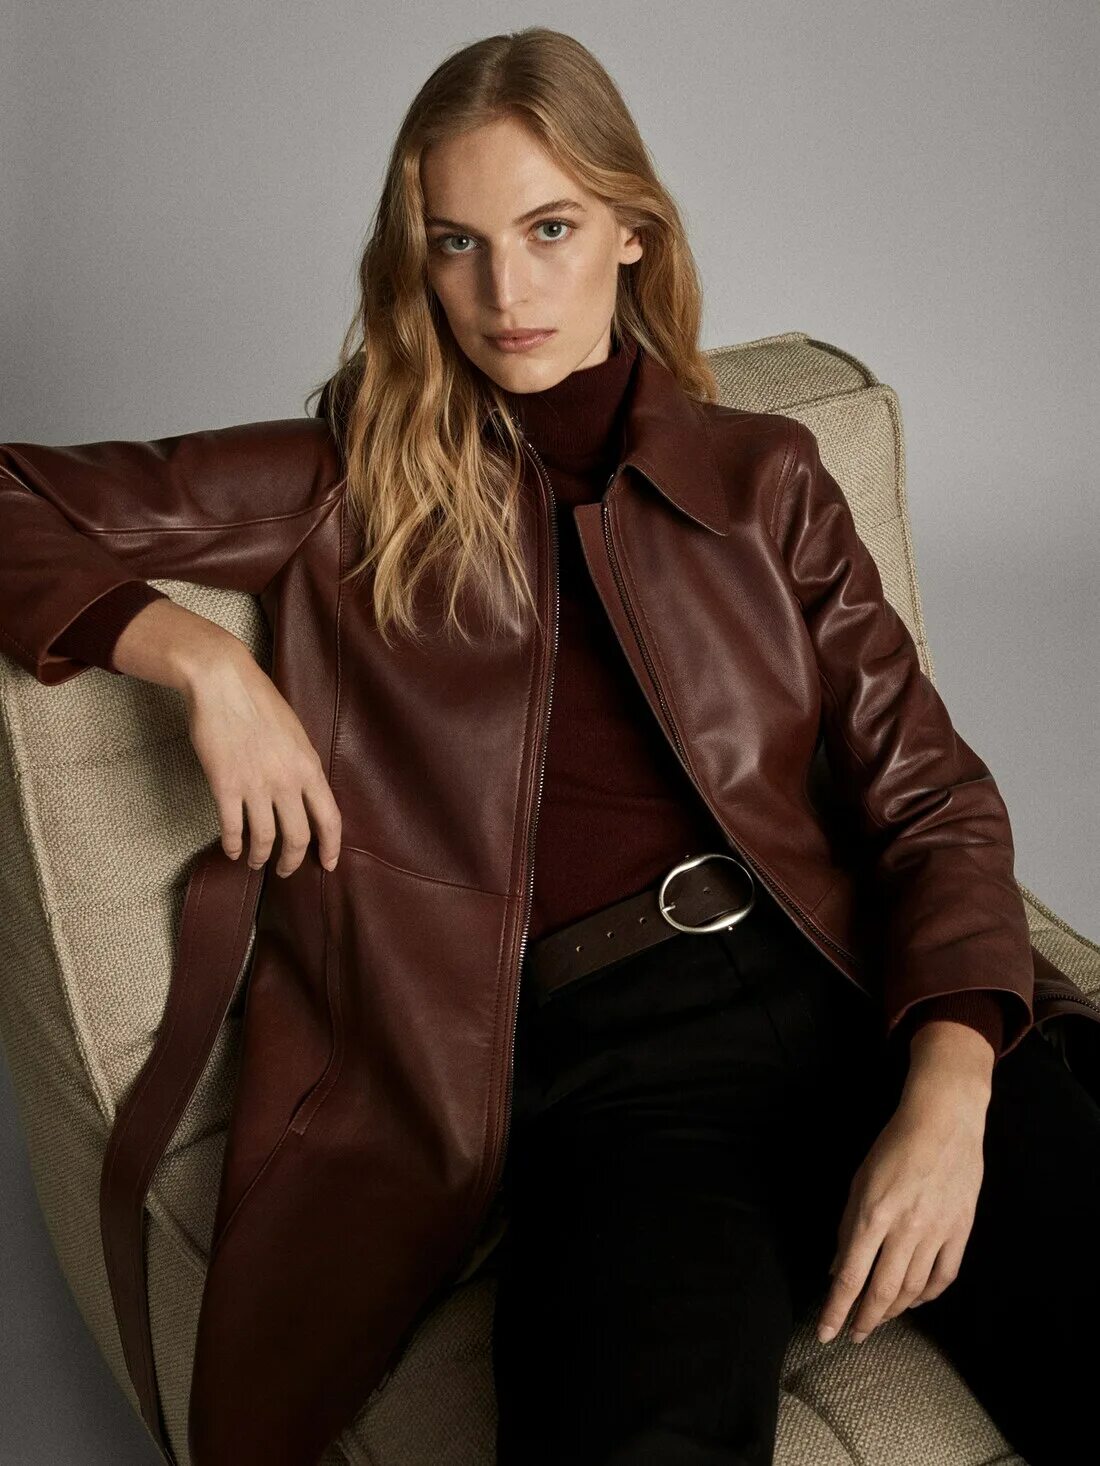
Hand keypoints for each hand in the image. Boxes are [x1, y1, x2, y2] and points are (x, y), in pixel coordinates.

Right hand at [182, 651, 341, 877]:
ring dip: (260, 857)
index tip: (328, 864)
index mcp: (309, 767)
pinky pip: (232, 828)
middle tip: (285, 870)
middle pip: (297, 837)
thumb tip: (305, 795)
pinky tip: (233, 850)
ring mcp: (256, 785)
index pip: (329, 818)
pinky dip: (233, 845)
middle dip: (291, 861)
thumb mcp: (296, 734)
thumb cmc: (261, 703)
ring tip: (256, 862)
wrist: (224, 683)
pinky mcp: (226, 786)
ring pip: (265, 839)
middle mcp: (287, 781)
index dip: (331, 847)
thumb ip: (302, 767)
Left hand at [815, 1079, 987, 1344]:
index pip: (850, 1277)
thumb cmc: (894, 1145)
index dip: (836, 1309)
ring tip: (879, 1319)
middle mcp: (905, 1230)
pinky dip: (927, 1295)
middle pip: (882, 1291)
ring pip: (913, 1289)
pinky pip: (944, 1276)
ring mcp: (936, 1233)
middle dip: (864, 1320)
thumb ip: (848, 1228)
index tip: (825, 1333)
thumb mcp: (860, 1181)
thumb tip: (837, 1268)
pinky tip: (914, 1300)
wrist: (944, 1121)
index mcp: (873, 1215)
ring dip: (893, 1311)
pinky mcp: (960, 1231)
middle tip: (853, 1336)